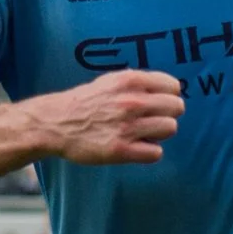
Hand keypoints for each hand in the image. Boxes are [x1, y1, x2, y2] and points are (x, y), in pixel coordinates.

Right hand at [28, 70, 185, 165]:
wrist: (55, 123)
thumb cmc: (85, 102)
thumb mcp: (111, 81)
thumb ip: (138, 83)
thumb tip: (169, 89)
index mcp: (130, 81)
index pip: (173, 86)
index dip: (168, 96)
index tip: (159, 103)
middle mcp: (132, 101)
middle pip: (176, 107)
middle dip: (167, 114)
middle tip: (151, 120)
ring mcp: (127, 126)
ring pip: (170, 128)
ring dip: (159, 133)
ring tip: (142, 134)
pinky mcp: (121, 149)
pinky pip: (156, 153)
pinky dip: (149, 152)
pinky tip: (136, 148)